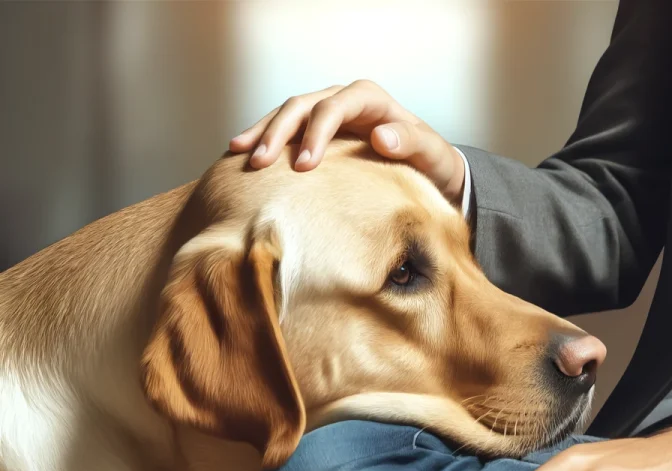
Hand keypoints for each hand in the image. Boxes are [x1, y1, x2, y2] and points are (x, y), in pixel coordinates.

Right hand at [228, 80, 465, 203]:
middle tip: (260, 162)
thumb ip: (411, 141)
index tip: (304, 166)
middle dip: (278, 132)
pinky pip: (286, 131)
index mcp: (368, 99)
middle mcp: (343, 99)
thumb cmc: (429, 161)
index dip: (316, 133)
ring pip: (287, 114)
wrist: (426, 168)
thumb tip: (381, 136)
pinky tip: (243, 155)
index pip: (333, 107)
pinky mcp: (316, 132)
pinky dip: (265, 140)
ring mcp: (326, 114)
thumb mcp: (430, 152)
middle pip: (302, 106)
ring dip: (262, 133)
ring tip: (239, 153)